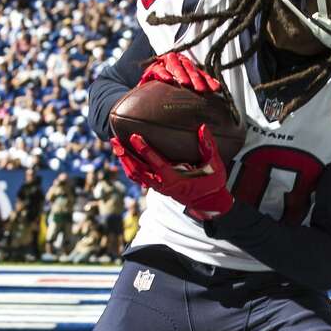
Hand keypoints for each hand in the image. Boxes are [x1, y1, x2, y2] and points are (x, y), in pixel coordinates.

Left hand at [110, 125, 232, 219]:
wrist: (209, 202)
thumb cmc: (212, 183)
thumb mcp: (214, 165)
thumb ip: (208, 146)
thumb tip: (203, 128)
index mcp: (176, 179)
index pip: (156, 162)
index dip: (144, 149)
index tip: (134, 137)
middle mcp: (164, 184)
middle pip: (138, 170)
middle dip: (125, 155)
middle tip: (115, 140)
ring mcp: (159, 187)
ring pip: (136, 175)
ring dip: (125, 161)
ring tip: (116, 146)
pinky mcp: (158, 187)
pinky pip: (139, 178)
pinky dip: (130, 167)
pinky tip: (124, 157)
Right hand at [140, 52, 221, 94]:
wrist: (150, 84)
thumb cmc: (172, 86)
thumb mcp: (187, 86)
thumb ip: (200, 85)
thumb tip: (218, 88)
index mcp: (189, 66)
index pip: (200, 73)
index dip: (208, 80)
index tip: (215, 89)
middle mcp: (178, 62)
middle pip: (189, 68)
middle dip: (196, 78)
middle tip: (201, 89)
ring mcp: (165, 63)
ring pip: (175, 65)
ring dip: (180, 74)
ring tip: (185, 83)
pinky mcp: (153, 68)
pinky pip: (158, 69)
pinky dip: (163, 74)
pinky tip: (168, 80)